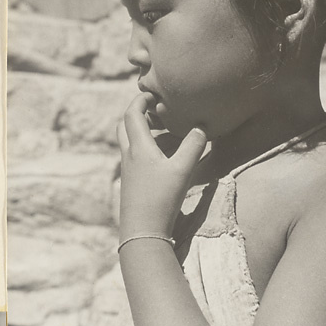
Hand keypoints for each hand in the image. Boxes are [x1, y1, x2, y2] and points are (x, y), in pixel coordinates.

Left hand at [117, 94, 206, 241]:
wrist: (142, 232)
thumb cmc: (161, 198)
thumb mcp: (183, 170)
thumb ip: (194, 146)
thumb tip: (201, 127)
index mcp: (138, 147)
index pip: (132, 114)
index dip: (140, 100)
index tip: (152, 93)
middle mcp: (129, 156)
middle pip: (124, 126)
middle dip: (137, 115)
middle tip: (156, 112)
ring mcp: (128, 171)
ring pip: (130, 143)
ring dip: (143, 133)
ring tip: (166, 134)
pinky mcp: (131, 184)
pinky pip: (135, 158)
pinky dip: (146, 150)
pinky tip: (163, 159)